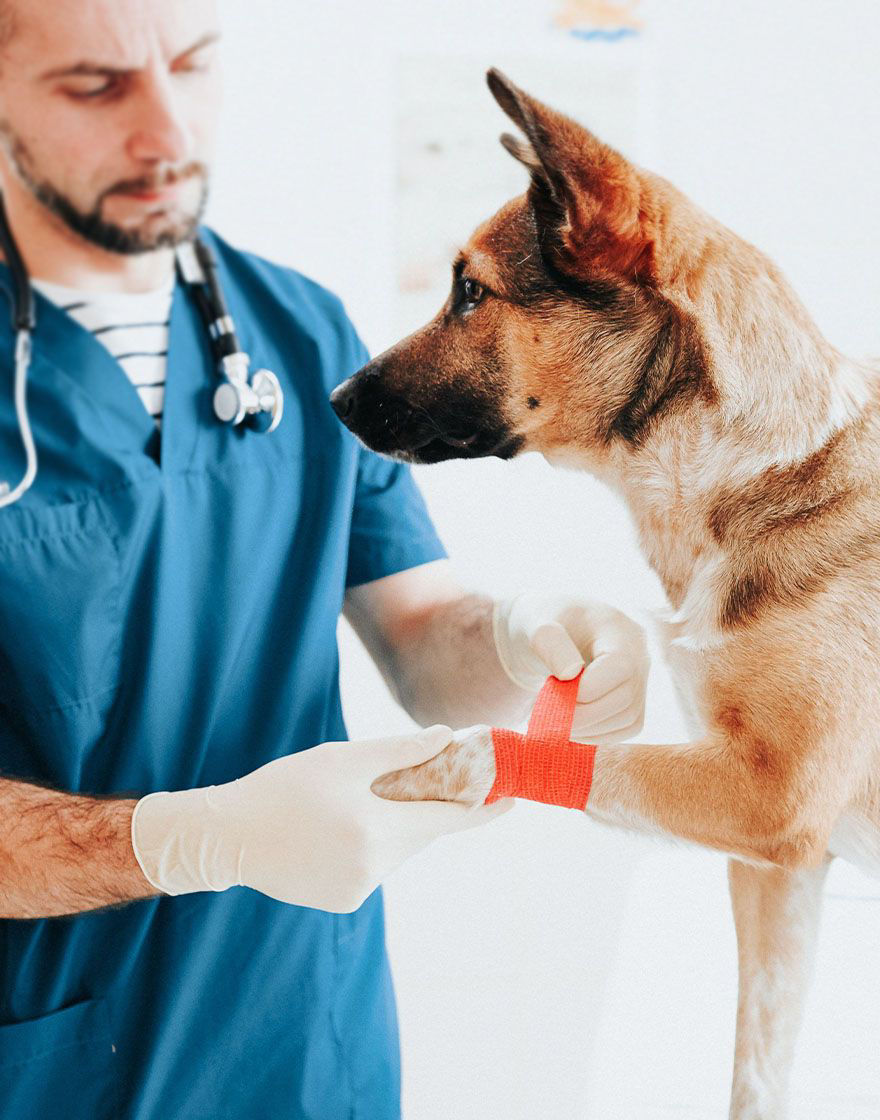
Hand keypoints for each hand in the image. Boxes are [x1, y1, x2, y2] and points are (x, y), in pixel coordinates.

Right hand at [131, 726, 509, 912]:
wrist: (227, 836)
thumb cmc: (284, 788)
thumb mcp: (342, 759)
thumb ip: (400, 752)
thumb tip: (448, 737)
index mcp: (376, 831)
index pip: (448, 819)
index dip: (484, 808)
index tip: (513, 797)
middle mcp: (373, 868)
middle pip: (421, 833)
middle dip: (426, 806)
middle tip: (422, 776)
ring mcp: (358, 891)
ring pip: (398, 850)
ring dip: (396, 825)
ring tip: (361, 800)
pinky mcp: (342, 901)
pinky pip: (375, 867)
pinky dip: (372, 845)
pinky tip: (339, 828)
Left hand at [493, 592, 648, 743]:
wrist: (550, 631)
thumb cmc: (542, 622)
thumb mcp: (536, 622)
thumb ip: (549, 642)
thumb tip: (570, 673)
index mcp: (618, 628)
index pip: (620, 666)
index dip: (586, 689)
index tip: (551, 689)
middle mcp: (639, 654)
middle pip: (625, 698)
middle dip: (583, 715)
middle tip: (547, 716)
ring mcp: (641, 679)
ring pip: (628, 719)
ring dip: (588, 729)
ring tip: (555, 720)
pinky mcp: (635, 700)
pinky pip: (625, 728)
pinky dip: (596, 735)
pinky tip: (570, 727)